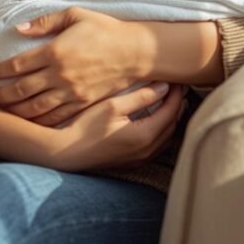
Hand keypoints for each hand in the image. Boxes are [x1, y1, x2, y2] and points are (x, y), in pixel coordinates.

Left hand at [0, 7, 148, 126]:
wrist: (135, 52)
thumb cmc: (105, 29)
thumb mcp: (75, 15)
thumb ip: (45, 22)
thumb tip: (19, 28)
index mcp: (55, 51)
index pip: (18, 64)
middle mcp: (60, 74)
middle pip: (21, 89)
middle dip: (1, 95)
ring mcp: (72, 92)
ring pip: (35, 107)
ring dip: (15, 111)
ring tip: (2, 111)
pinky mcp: (83, 103)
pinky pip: (56, 116)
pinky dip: (39, 121)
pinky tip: (29, 122)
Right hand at [48, 82, 186, 171]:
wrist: (66, 153)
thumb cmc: (86, 127)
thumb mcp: (113, 106)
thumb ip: (141, 97)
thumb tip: (165, 87)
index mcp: (145, 136)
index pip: (171, 111)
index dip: (177, 94)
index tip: (177, 80)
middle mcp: (147, 151)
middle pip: (172, 125)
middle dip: (176, 106)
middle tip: (176, 88)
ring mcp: (140, 160)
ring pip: (166, 137)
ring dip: (170, 119)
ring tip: (168, 101)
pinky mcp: (132, 163)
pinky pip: (156, 146)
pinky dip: (160, 131)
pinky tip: (154, 119)